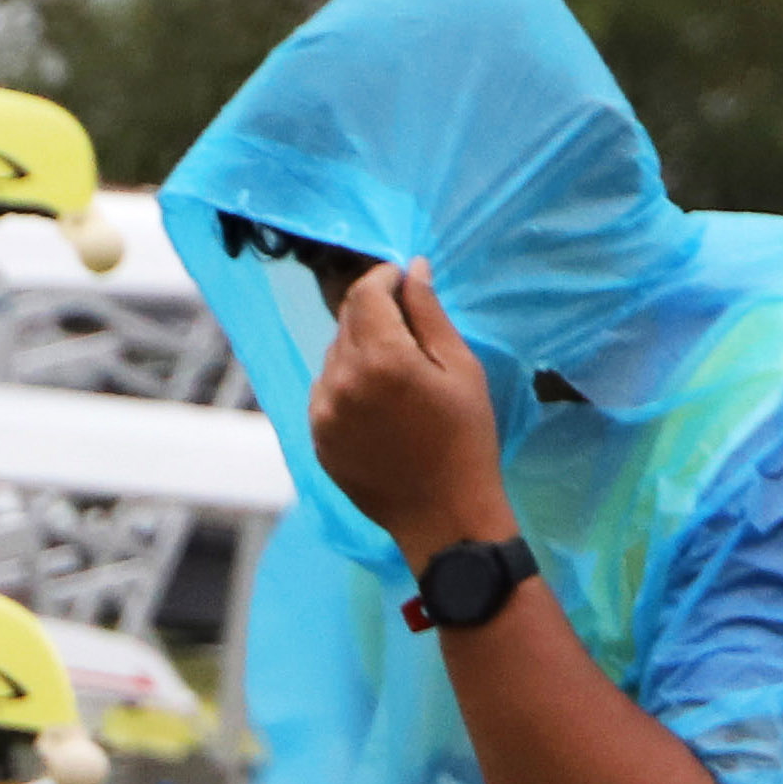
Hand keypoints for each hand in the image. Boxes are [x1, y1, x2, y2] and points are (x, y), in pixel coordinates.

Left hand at [309, 255, 514, 560]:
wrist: (443, 514)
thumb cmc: (465, 438)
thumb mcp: (460, 368)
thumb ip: (429, 314)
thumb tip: (413, 269)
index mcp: (381, 358)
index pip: (365, 293)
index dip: (384, 278)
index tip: (402, 279)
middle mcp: (341, 380)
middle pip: (346, 322)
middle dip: (374, 312)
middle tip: (408, 328)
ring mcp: (322, 412)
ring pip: (333, 356)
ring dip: (359, 349)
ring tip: (397, 373)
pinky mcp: (316, 437)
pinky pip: (324, 392)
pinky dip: (345, 383)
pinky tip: (378, 403)